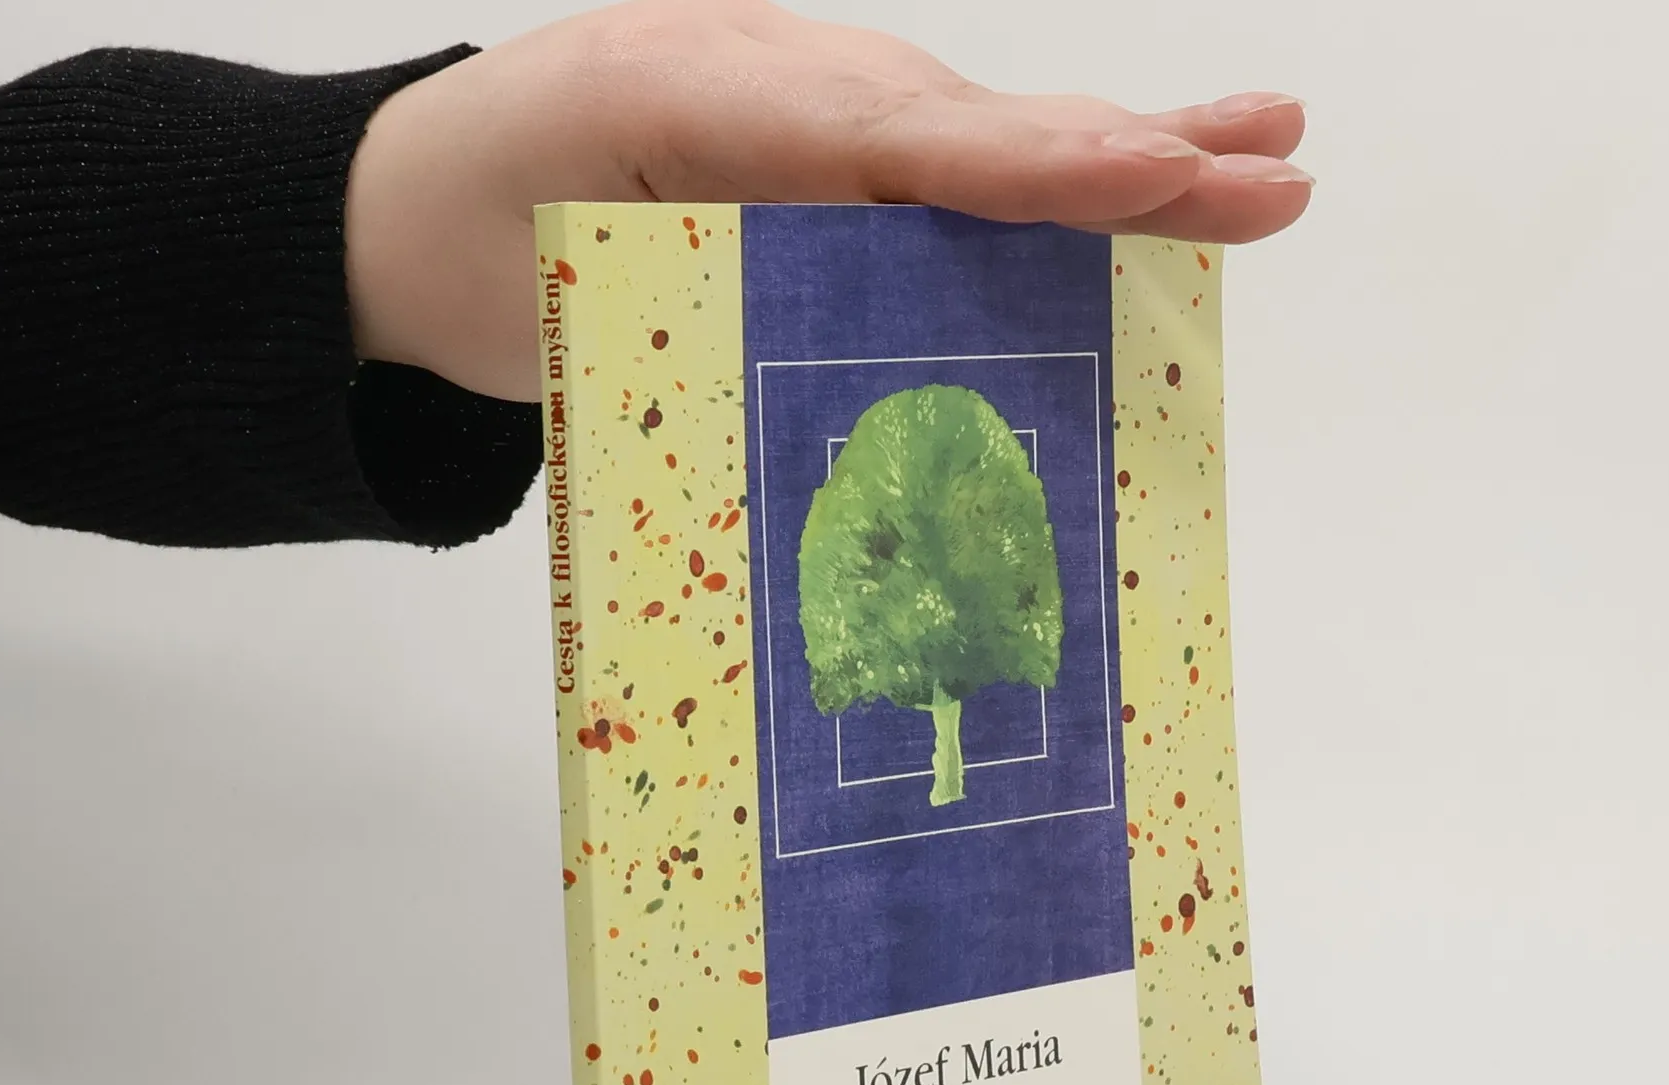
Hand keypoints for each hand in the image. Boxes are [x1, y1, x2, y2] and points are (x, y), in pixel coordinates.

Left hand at [346, 0, 1312, 402]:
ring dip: (1122, 160)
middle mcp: (782, 87)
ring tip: (1258, 163)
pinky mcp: (821, 160)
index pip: (893, 140)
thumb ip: (706, 316)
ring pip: (978, 142)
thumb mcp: (564, 287)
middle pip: (972, 126)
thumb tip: (862, 413)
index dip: (1028, 167)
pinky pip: (943, 176)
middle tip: (1263, 175)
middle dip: (1122, 158)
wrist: (406, 211)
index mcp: (704, 96)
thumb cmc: (477, 244)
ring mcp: (809, 113)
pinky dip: (1047, 188)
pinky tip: (1145, 179)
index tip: (1145, 177)